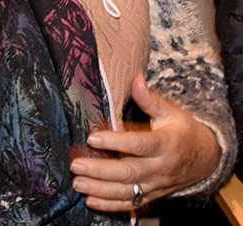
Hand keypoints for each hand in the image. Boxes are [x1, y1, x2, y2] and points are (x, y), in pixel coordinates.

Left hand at [70, 73, 221, 210]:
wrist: (206, 158)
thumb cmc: (183, 130)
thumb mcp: (171, 112)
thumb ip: (150, 99)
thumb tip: (136, 79)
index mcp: (165, 145)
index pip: (138, 145)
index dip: (115, 142)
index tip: (93, 137)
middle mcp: (159, 168)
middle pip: (129, 172)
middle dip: (100, 170)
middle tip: (76, 165)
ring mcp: (156, 184)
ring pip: (127, 191)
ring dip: (100, 190)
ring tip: (77, 183)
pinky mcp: (152, 194)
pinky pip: (131, 203)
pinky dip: (111, 205)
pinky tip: (90, 200)